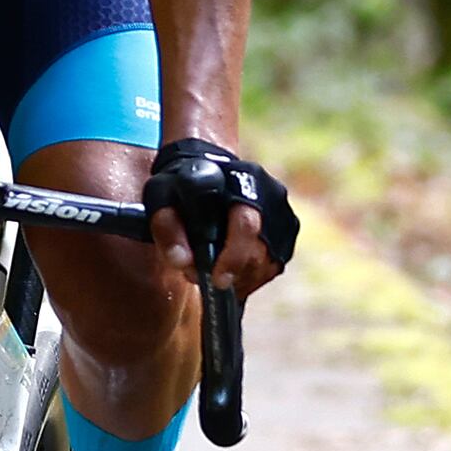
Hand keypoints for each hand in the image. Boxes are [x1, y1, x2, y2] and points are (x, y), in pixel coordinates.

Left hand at [145, 136, 298, 298]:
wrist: (208, 169)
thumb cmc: (182, 186)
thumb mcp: (162, 196)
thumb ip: (167, 226)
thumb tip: (182, 261)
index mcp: (242, 178)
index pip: (246, 225)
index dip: (233, 257)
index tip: (216, 281)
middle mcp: (271, 193)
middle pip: (260, 251)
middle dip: (232, 274)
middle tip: (207, 280)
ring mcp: (284, 212)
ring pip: (268, 263)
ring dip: (240, 278)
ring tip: (215, 272)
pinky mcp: (288, 230)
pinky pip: (273, 265)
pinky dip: (251, 275)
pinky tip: (231, 270)